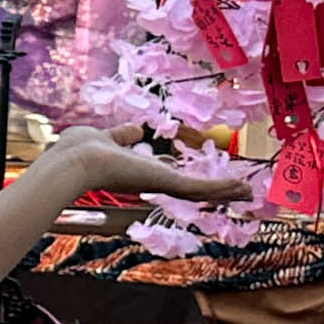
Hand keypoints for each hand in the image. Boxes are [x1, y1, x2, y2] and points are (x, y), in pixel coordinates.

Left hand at [35, 124, 245, 207]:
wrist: (74, 161)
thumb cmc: (81, 150)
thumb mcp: (109, 138)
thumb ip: (123, 135)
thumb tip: (135, 129)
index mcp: (141, 171)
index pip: (171, 176)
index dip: (188, 176)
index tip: (204, 178)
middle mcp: (153, 182)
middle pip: (191, 189)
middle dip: (216, 191)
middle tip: (240, 193)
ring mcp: (160, 185)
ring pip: (200, 192)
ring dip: (226, 192)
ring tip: (249, 193)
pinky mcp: (166, 183)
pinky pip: (200, 188)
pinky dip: (223, 189)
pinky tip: (243, 190)